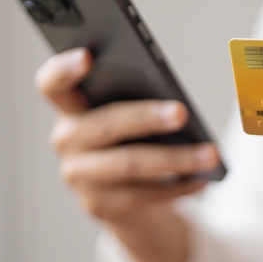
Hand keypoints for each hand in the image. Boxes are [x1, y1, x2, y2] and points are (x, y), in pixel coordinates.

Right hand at [36, 48, 218, 261]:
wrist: (125, 201)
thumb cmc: (131, 141)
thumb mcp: (129, 116)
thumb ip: (135, 101)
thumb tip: (174, 103)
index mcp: (69, 107)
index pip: (52, 85)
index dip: (63, 70)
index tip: (86, 55)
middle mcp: (67, 141)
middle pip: (104, 124)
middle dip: (145, 118)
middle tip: (181, 112)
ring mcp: (80, 176)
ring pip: (129, 164)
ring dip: (175, 158)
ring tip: (210, 153)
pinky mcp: (99, 206)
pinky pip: (143, 194)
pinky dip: (178, 185)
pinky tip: (203, 178)